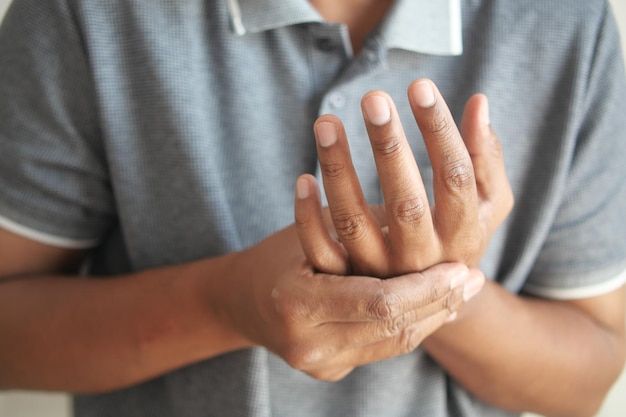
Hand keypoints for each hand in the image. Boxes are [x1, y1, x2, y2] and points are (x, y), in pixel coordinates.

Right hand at [219, 225, 481, 380]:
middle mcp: (308, 344)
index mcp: (297, 303)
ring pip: (395, 343)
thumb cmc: (278, 254)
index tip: (462, 268)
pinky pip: (383, 347)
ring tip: (462, 290)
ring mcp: (319, 365)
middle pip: (395, 328)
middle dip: (440, 302)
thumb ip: (364, 232)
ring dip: (433, 316)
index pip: (380, 302)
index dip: (427, 286)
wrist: (241, 301)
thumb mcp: (314, 232)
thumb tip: (426, 220)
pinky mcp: (330, 370)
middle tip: (474, 278)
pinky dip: (412, 324)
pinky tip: (435, 306)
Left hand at [295, 79, 512, 276]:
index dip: (439, 131)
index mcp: (462, 235)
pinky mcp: (346, 280)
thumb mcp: (488, 203)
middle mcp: (422, 259)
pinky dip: (308, 217)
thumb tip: (479, 102)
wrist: (433, 301)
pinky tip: (303, 177)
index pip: (455, 177)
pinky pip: (321, 251)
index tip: (419, 86)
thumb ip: (485, 157)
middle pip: (406, 202)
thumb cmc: (460, 235)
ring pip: (354, 222)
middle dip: (389, 147)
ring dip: (338, 170)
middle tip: (373, 98)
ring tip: (326, 122)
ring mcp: (381, 272)